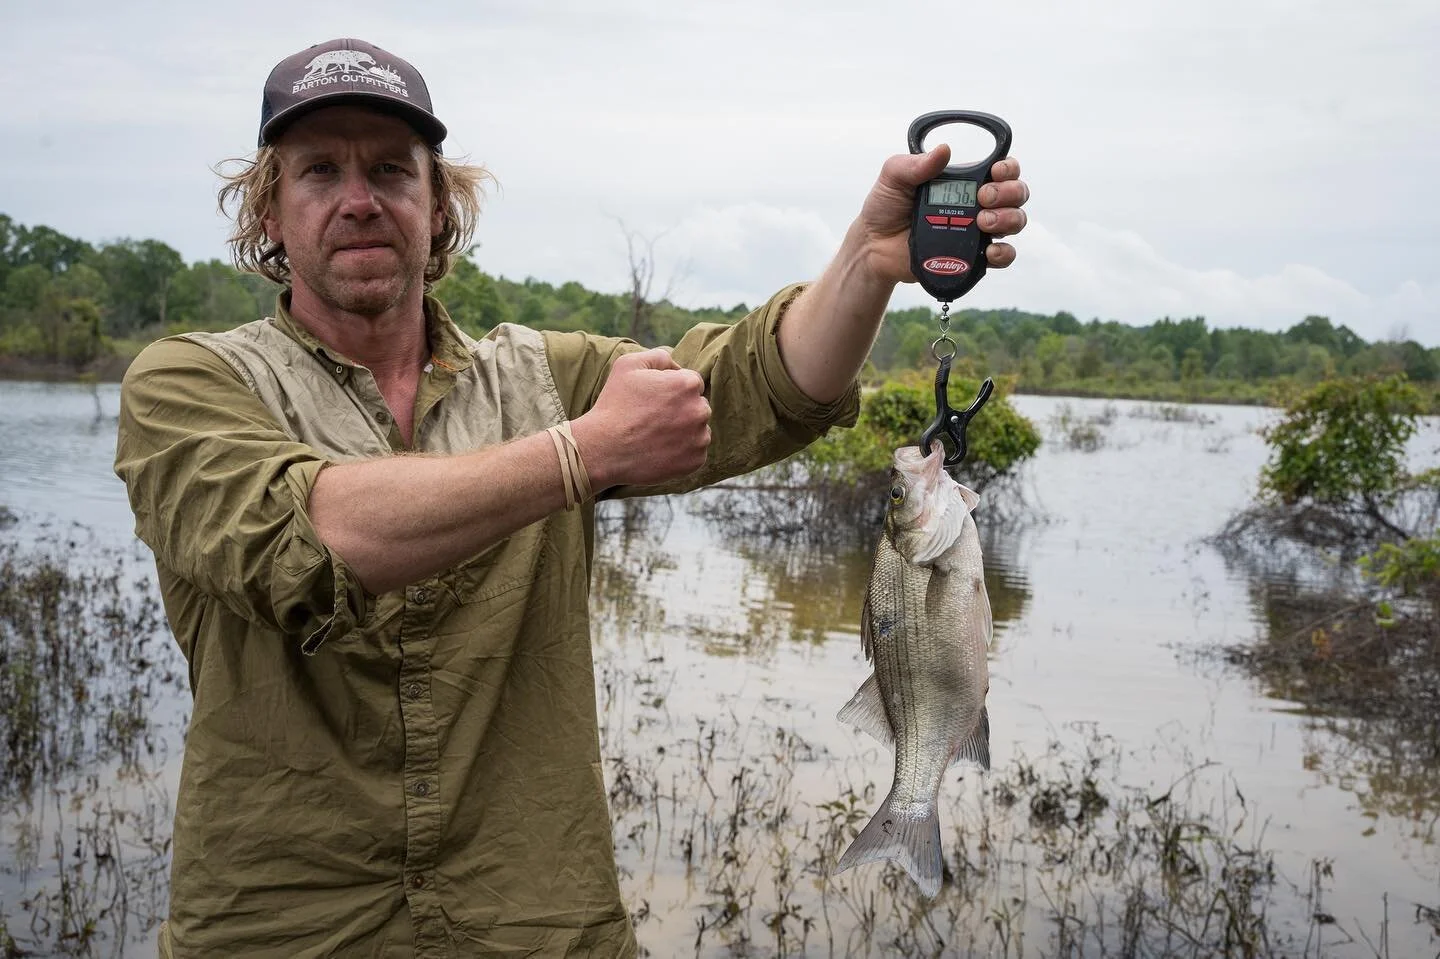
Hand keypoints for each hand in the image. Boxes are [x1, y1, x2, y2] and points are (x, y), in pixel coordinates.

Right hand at [570, 348, 710, 488]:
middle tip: (654, 419)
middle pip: (698, 406)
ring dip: (684, 430)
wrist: (603, 448)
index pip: (692, 382)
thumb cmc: (614, 405)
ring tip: (656, 435)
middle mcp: (699, 410)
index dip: (673, 389)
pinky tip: (661, 450)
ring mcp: (700, 438)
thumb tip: (675, 363)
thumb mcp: (628, 365)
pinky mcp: (696, 461)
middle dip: (682, 409)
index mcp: (687, 384)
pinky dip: (683, 452)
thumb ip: (658, 356)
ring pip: (698, 429)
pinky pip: (696, 452)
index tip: (655, 400)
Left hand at [854, 146, 1029, 284]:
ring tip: (983, 223)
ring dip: (1009, 219)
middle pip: (1016, 193)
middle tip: (983, 199)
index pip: (1002, 169)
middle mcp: (977, 204)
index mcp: (964, 181)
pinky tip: (990, 250)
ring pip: (1015, 222)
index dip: (1008, 168)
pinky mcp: (973, 257)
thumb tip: (943, 150)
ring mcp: (977, 231)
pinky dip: (1004, 253)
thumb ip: (914, 164)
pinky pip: (1004, 256)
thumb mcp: (893, 178)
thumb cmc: (885, 209)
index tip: (994, 172)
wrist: (874, 248)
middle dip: (1009, 193)